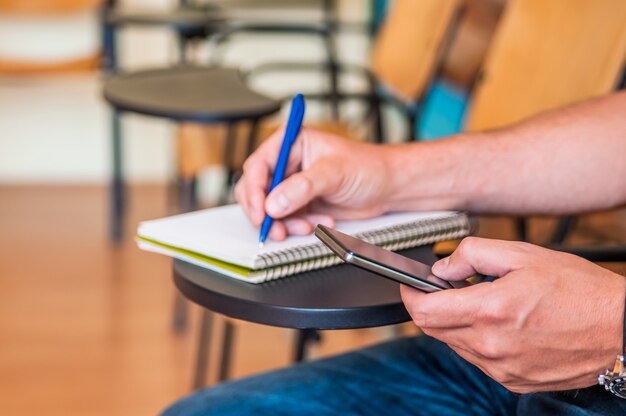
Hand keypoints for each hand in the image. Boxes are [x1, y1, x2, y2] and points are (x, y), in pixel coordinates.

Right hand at [235, 127, 392, 239]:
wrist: (388, 187)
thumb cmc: (367, 167)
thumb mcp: (334, 173)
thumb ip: (302, 187)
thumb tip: (274, 203)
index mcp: (292, 143)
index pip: (259, 165)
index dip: (254, 190)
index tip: (261, 211)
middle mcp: (288, 163)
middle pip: (256, 189)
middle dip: (264, 211)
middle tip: (275, 228)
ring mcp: (292, 185)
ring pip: (269, 209)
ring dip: (284, 222)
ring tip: (307, 226)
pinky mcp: (300, 204)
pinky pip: (285, 219)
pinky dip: (298, 226)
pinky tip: (321, 221)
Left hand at [401, 237, 625, 392]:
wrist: (619, 329)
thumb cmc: (579, 291)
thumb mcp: (523, 255)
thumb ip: (473, 255)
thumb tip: (444, 267)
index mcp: (490, 312)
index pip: (424, 311)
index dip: (409, 295)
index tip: (410, 285)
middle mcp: (491, 346)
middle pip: (433, 329)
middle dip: (431, 306)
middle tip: (449, 288)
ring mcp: (501, 368)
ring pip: (454, 344)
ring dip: (455, 323)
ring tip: (484, 303)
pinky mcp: (513, 380)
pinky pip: (477, 359)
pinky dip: (475, 340)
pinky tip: (498, 324)